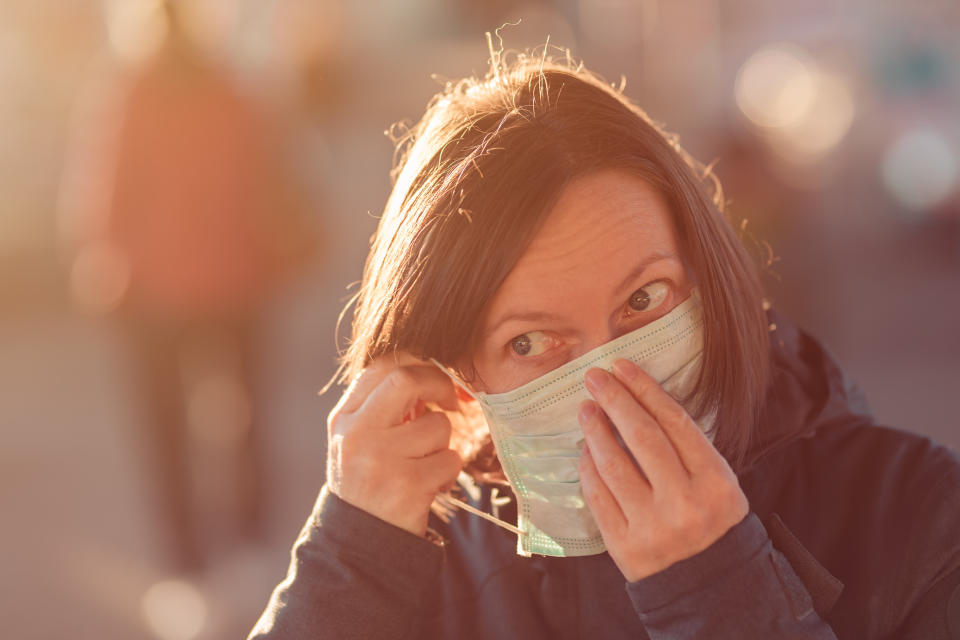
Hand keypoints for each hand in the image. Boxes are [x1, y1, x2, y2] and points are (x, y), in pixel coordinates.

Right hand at [326, 353, 462, 536]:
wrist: (358, 546)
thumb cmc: (366, 485)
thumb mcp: (358, 442)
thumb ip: (383, 408)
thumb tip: (432, 376)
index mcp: (344, 419)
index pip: (381, 367)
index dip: (415, 364)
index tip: (433, 378)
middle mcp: (358, 434)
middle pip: (406, 380)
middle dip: (438, 384)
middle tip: (451, 401)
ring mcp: (382, 460)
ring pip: (438, 426)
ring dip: (444, 443)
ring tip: (426, 463)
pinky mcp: (408, 486)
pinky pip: (450, 460)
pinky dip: (448, 471)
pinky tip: (430, 486)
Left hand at [578, 358, 748, 581]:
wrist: (709, 586)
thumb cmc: (710, 520)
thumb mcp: (717, 482)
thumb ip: (685, 447)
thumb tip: (637, 400)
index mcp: (716, 483)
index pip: (675, 423)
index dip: (645, 390)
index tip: (622, 366)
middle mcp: (685, 504)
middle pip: (642, 438)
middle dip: (615, 400)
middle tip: (595, 377)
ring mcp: (653, 527)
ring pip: (614, 465)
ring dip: (595, 431)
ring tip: (586, 409)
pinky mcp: (625, 547)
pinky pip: (599, 497)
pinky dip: (589, 468)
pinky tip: (585, 450)